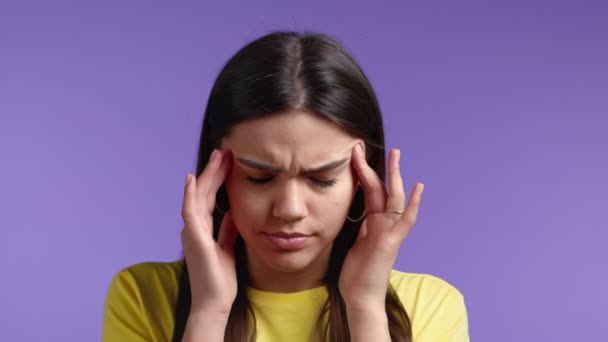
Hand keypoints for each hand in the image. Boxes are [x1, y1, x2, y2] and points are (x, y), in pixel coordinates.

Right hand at [181, 149, 237, 314]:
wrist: (214, 302)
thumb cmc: (220, 278)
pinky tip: (193, 178)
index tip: (229, 161)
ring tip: (218, 156)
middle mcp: (194, 227)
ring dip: (207, 175)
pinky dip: (190, 194)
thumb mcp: (228, 246)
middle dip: (214, 170)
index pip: (209, 196)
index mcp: (202, 228)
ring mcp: (192, 232)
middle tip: (225, 150)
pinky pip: (190, 212)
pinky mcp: (194, 239)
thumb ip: (227, 229)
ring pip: (197, 196)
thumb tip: (232, 211)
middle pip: (203, 191)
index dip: (218, 178)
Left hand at [339, 145, 423, 310]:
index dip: (366, 174)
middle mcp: (384, 224)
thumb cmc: (356, 273)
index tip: (357, 157)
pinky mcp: (391, 241)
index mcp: (374, 223)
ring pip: (393, 197)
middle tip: (375, 146)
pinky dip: (413, 204)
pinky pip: (405, 220)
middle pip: (383, 189)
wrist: (361, 297)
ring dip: (393, 175)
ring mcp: (389, 231)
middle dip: (381, 167)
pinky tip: (418, 188)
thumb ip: (362, 227)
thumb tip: (360, 214)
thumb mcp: (355, 242)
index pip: (372, 192)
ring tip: (395, 154)